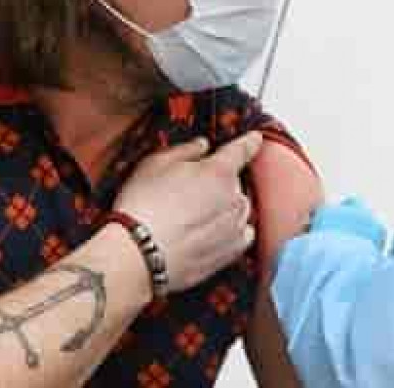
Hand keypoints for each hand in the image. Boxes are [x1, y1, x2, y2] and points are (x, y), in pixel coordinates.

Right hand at [114, 132, 262, 293]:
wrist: (138, 255)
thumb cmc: (143, 208)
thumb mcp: (155, 164)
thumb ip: (186, 150)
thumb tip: (203, 145)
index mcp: (219, 171)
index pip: (243, 149)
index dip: (250, 141)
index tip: (256, 138)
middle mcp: (234, 197)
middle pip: (235, 183)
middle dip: (218, 184)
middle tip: (188, 195)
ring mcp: (236, 225)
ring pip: (238, 208)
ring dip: (224, 208)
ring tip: (192, 218)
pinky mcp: (233, 251)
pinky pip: (241, 234)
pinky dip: (231, 231)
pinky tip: (208, 235)